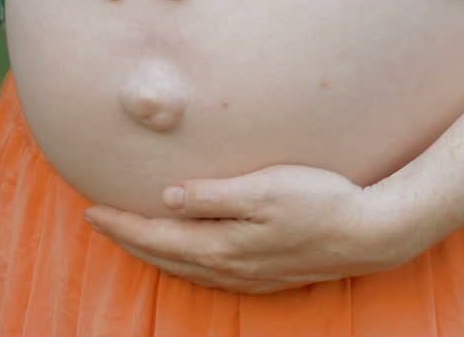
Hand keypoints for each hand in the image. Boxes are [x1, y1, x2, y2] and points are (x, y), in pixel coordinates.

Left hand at [83, 165, 413, 293]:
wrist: (371, 233)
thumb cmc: (321, 200)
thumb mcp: (266, 188)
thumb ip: (214, 195)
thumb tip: (168, 197)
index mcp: (223, 244)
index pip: (157, 235)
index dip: (121, 224)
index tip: (92, 210)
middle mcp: (230, 267)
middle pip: (164, 255)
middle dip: (128, 238)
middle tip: (98, 221)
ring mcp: (249, 275)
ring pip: (186, 268)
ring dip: (154, 253)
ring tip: (133, 237)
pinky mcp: (267, 274)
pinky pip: (210, 274)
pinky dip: (185, 264)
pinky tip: (188, 257)